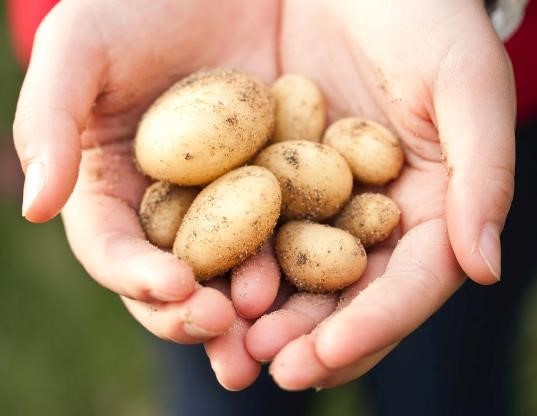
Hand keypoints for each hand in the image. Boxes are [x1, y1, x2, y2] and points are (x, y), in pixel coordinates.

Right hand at [13, 0, 280, 344]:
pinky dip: (304, 261)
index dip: (136, 276)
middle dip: (196, 315)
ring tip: (273, 335)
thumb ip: (49, 120)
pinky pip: (294, 229)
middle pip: (178, 279)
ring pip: (237, 270)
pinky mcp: (283, 187)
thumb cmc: (141, 5)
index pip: (115, 250)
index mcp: (116, 189)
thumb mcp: (82, 47)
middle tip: (227, 335)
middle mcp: (173, 208)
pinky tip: (324, 279)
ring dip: (254, 311)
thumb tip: (35, 206)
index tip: (172, 287)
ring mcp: (230, 203)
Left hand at [205, 0, 515, 389]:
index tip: (325, 359)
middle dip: (308, 336)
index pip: (409, 284)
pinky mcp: (277, 175)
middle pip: (347, 294)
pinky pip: (253, 225)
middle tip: (265, 364)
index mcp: (429, 205)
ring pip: (296, 273)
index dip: (372, 326)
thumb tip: (485, 266)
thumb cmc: (425, 17)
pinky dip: (234, 259)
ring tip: (229, 341)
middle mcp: (374, 214)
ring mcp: (323, 199)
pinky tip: (205, 283)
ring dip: (265, 313)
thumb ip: (485, 174)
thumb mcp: (467, 84)